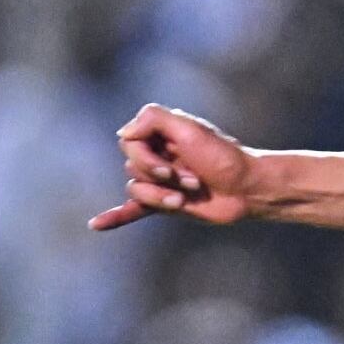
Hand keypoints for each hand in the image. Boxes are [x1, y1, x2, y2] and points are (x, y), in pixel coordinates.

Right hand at [92, 104, 257, 229]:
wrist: (247, 189)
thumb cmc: (223, 157)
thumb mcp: (189, 129)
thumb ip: (153, 119)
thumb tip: (123, 133)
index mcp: (162, 133)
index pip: (129, 140)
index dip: (145, 155)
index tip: (172, 163)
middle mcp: (158, 154)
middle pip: (131, 164)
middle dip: (159, 175)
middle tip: (192, 180)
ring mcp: (160, 180)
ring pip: (135, 188)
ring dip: (161, 196)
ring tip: (185, 198)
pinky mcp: (165, 203)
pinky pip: (133, 210)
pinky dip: (115, 217)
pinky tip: (95, 225)